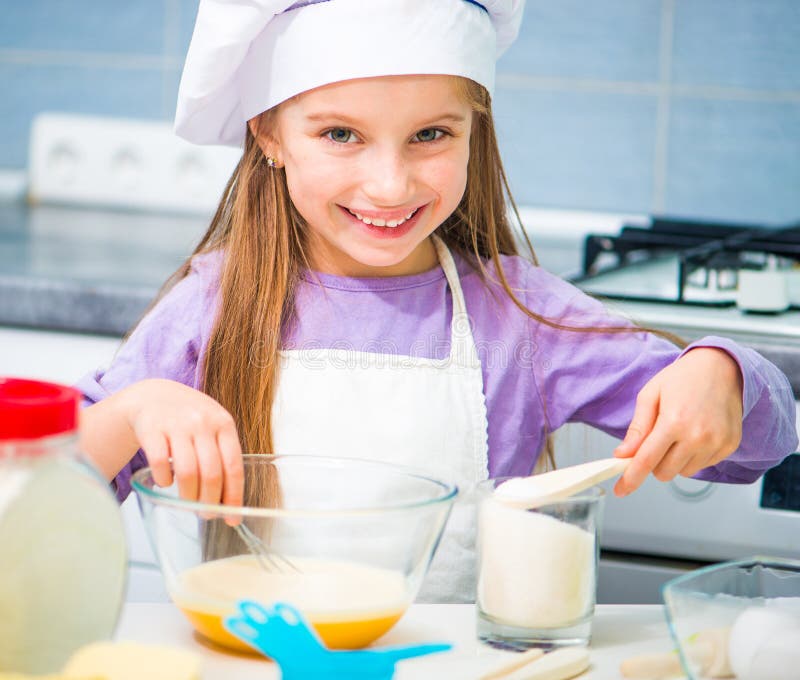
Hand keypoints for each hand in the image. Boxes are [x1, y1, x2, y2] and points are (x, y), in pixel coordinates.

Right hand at [118, 378, 243, 506]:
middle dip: (210, 501)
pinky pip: (160, 464)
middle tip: (206, 514)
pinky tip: (166, 483)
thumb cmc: (189, 419)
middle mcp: (202, 422)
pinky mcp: (152, 429)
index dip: (234, 496)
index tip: (232, 518)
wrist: (153, 396)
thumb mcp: (212, 428)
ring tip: (188, 503)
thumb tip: (231, 502)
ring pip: (187, 473)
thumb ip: (222, 456)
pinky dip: (164, 481)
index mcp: (223, 423)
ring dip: (188, 496)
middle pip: (211, 473)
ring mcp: (176, 424)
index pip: (233, 466)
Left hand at [613, 348, 743, 495]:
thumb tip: (622, 454)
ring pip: (683, 472)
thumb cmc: (682, 378)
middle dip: (654, 463)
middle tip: (656, 440)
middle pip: (664, 472)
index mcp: (674, 421)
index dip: (631, 478)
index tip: (621, 490)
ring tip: (678, 432)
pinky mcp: (729, 446)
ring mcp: (717, 443)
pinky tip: (695, 433)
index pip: (647, 460)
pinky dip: (693, 456)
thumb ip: (637, 428)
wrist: (721, 367)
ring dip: (674, 460)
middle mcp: (698, 436)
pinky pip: (703, 465)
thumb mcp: (650, 396)